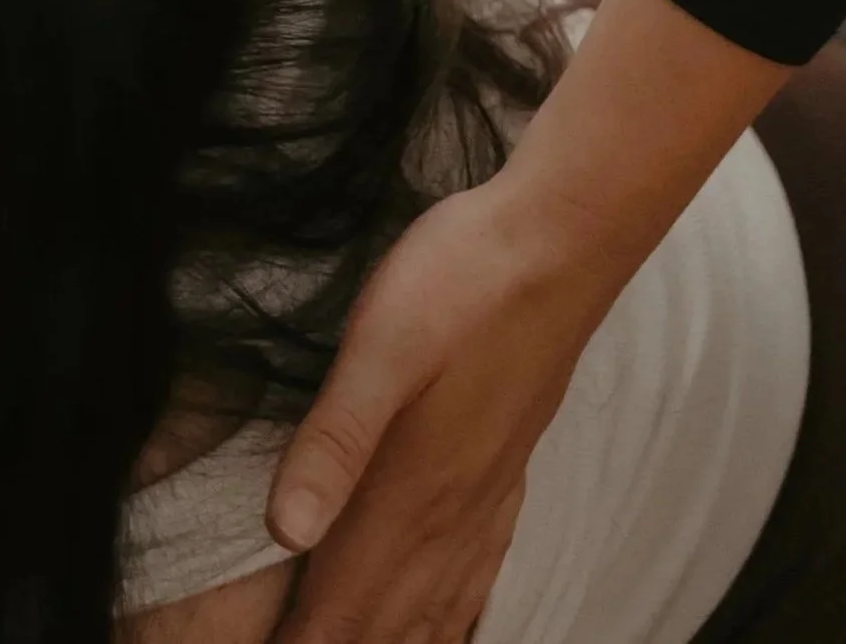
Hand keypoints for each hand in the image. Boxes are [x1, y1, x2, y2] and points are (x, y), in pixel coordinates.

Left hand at [265, 167, 625, 643]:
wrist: (562, 239)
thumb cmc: (465, 279)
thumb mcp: (381, 344)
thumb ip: (335, 438)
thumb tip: (283, 532)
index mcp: (409, 493)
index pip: (343, 609)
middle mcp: (449, 513)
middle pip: (387, 625)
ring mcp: (485, 495)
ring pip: (436, 610)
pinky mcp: (507, 469)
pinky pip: (478, 575)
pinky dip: (454, 617)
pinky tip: (450, 621)